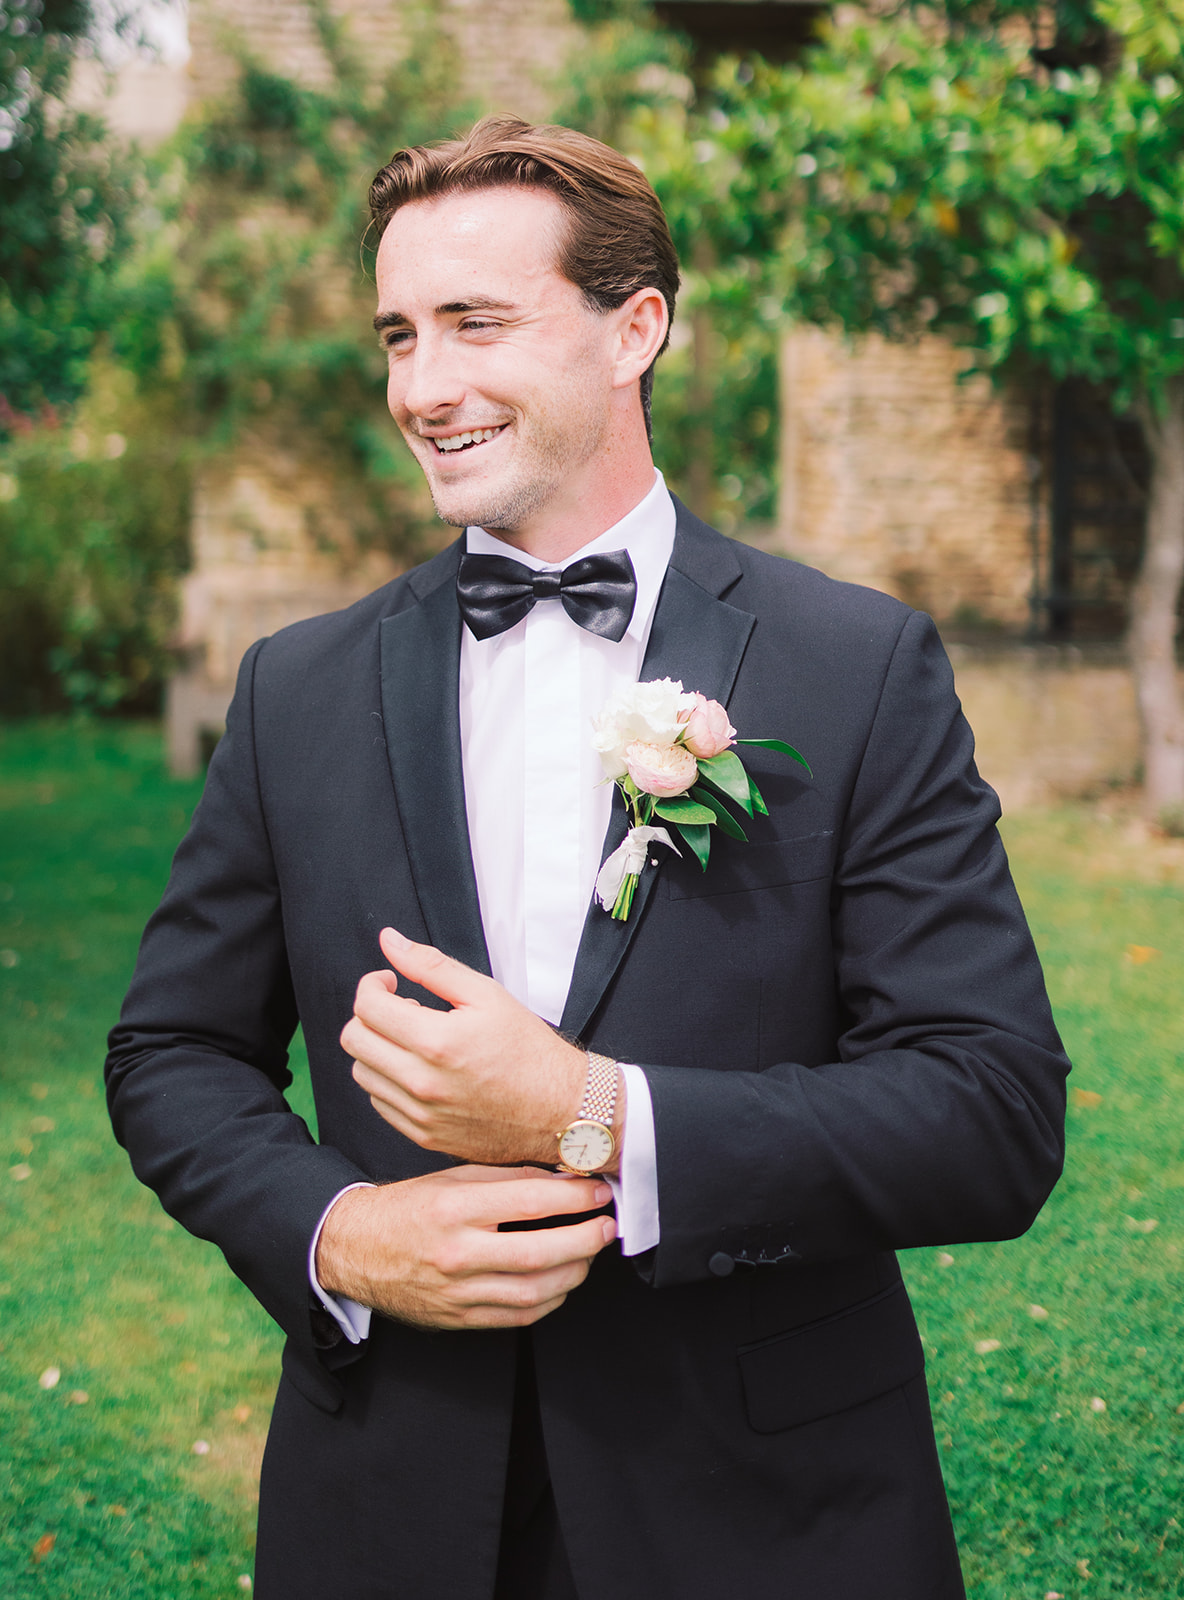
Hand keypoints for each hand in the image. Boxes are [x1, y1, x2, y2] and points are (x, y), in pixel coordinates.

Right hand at [315, 1165, 614, 1329]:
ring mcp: (458, 1292)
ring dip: (574, 1272)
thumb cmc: (407, 1208)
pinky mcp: (459, 1318)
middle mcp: (457, 1253)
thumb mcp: (452, 1178)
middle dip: (586, 1238)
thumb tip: (561, 1179)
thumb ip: (506, 1178)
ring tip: (590, 1252)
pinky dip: (550, 1300)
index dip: (575, 1198)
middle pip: (540, 1251)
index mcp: (455, 1208)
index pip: (530, 1201)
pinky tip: (562, 1281)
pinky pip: (518, 1316)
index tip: (599, 1191)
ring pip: (535, 1290)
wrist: (355, 1250)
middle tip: (607, 1225)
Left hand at [341, 928, 599, 1167]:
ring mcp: (420, 1114)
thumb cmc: (528, 1050)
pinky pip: (379, 1103)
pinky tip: (418, 1068)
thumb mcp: (486, 994)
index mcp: (437, 1042)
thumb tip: (389, 941)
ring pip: (362, 1073)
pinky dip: (388, 1080)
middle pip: (354, 1040)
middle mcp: (422, 1083)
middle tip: (402, 1008)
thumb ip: (431, 965)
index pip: (367, 1007)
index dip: (372, 984)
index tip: (390, 981)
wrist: (560, 1109)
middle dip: (369, 1014)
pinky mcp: (423, 1136)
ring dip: (377, 1048)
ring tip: (413, 1039)